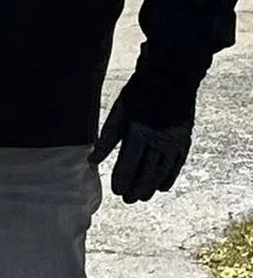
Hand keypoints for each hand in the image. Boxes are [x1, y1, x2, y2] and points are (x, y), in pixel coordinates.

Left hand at [91, 81, 193, 202]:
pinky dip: (170, 177)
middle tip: (127, 200)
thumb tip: (92, 159)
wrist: (172, 77)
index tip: (116, 190)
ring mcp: (174, 142)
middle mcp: (158, 141)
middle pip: (147, 173)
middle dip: (136, 188)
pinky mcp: (184, 140)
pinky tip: (162, 187)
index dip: (122, 180)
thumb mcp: (119, 111)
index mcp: (138, 133)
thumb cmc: (140, 93)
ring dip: (151, 187)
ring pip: (162, 172)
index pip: (129, 165)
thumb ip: (107, 138)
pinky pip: (177, 165)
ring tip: (142, 197)